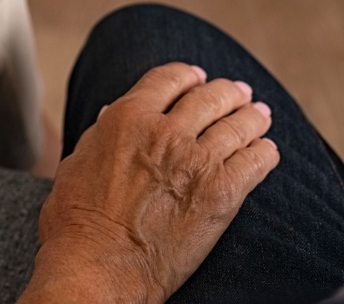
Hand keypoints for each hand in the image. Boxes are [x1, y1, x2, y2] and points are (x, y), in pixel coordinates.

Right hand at [21, 64, 278, 303]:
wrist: (99, 267)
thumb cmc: (77, 223)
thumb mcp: (76, 164)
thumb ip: (101, 135)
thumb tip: (112, 114)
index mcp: (128, 118)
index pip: (169, 80)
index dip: (188, 76)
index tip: (198, 77)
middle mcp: (166, 132)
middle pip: (210, 97)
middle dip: (228, 92)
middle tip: (240, 93)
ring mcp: (197, 161)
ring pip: (238, 124)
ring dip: (252, 117)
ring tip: (261, 115)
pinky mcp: (222, 193)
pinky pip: (255, 162)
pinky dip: (264, 153)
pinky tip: (266, 151)